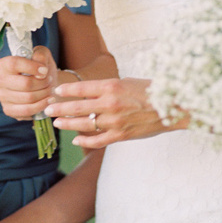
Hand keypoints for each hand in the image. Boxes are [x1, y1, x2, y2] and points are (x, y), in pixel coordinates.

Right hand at [0, 46, 57, 119]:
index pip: (15, 64)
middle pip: (25, 84)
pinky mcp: (8, 110)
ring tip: (51, 90)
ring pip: (28, 98)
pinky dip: (41, 106)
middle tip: (50, 81)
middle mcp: (0, 80)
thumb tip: (41, 67)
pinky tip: (48, 101)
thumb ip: (41, 55)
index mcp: (4, 64)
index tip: (45, 70)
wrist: (43, 86)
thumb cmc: (41, 69)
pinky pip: (27, 110)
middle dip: (43, 83)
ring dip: (44, 94)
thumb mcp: (43, 55)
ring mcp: (2, 96)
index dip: (32, 67)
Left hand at [45, 77, 175, 148]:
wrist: (173, 107)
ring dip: (68, 124)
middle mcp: (110, 104)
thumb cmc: (152, 91)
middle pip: (77, 107)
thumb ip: (109, 88)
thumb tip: (91, 91)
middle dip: (60, 108)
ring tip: (57, 122)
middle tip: (48, 108)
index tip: (56, 91)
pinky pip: (97, 140)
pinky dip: (85, 141)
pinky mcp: (121, 135)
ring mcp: (114, 121)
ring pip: (84, 125)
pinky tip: (76, 140)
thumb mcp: (128, 81)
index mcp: (111, 86)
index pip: (81, 88)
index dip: (66, 91)